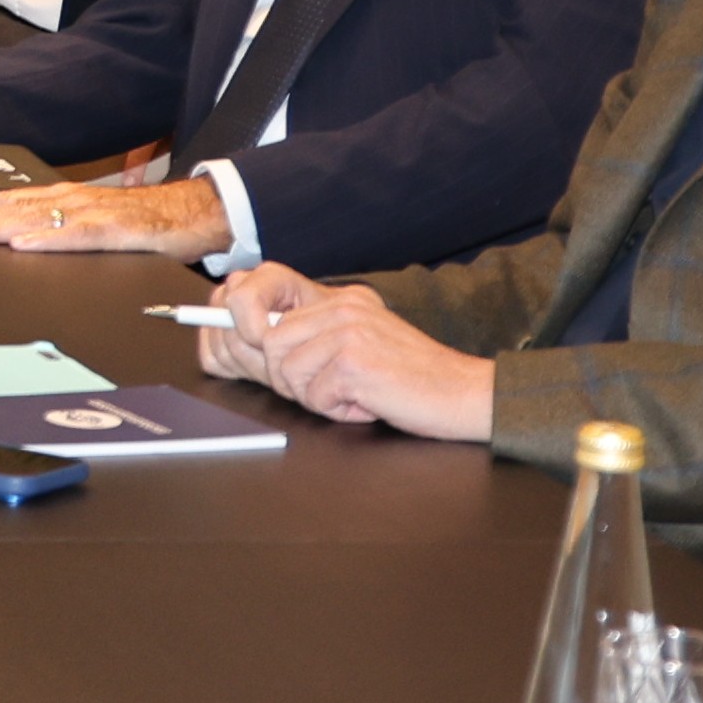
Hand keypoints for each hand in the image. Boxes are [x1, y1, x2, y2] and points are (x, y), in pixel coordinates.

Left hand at [0, 174, 232, 255]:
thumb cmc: (148, 222)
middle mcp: (76, 201)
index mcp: (69, 200)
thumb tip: (24, 239)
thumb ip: (64, 229)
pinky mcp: (120, 231)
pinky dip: (49, 239)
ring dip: (1, 225)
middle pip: (17, 208)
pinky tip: (24, 244)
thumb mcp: (97, 223)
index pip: (13, 202)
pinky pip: (79, 236)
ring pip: (40, 219)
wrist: (199, 213)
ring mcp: (97, 214)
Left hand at [211, 273, 495, 439]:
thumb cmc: (408, 381)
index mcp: (338, 298)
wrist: (464, 394)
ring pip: (285, 372)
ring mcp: (348, 331)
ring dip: (315, 397)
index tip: (237, 343)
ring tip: (354, 394)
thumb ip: (309, 338)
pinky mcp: (354, 361)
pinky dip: (338, 410)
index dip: (238, 323)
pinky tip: (369, 403)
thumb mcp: (354, 347)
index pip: (259, 291)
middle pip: (267, 343)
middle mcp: (341, 306)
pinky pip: (313, 396)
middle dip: (287, 378)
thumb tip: (243, 339)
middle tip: (328, 389)